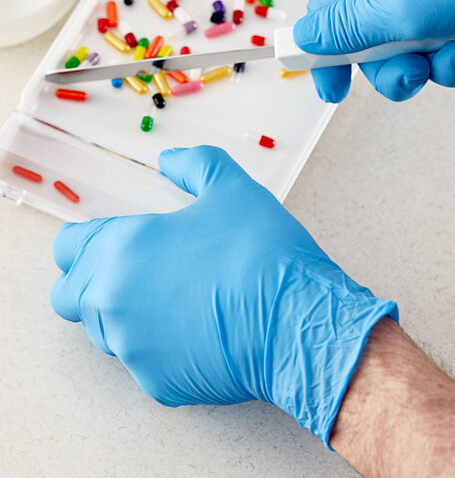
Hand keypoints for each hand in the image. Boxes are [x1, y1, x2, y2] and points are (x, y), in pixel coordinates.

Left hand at [51, 146, 396, 445]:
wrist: (296, 319)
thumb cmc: (262, 252)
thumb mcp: (232, 189)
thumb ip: (194, 164)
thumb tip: (170, 159)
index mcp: (123, 248)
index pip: (69, 247)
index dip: (90, 241)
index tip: (116, 240)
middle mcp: (114, 301)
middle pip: (72, 296)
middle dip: (96, 282)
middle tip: (141, 271)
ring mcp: (133, 347)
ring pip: (106, 331)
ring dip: (129, 314)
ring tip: (179, 299)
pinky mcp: (157, 383)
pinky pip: (145, 362)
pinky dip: (164, 348)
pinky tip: (203, 331)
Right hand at [294, 0, 454, 102]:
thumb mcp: (397, 12)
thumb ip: (346, 32)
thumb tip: (302, 37)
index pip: (325, 23)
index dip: (326, 61)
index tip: (335, 93)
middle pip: (376, 53)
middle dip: (401, 73)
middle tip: (422, 67)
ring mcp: (434, 1)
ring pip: (422, 58)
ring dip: (448, 67)